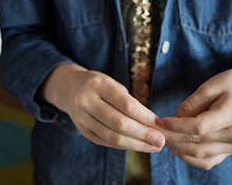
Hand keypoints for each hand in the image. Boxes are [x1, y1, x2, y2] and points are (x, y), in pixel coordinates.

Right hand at [41, 63, 164, 152]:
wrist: (70, 89)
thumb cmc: (99, 86)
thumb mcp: (113, 84)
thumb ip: (130, 102)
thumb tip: (153, 124)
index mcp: (98, 84)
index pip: (125, 104)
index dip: (144, 116)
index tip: (160, 124)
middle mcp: (87, 100)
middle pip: (119, 123)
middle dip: (143, 134)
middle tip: (161, 140)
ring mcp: (82, 117)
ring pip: (113, 137)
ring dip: (137, 144)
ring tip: (154, 146)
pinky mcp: (83, 131)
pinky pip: (107, 142)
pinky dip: (125, 145)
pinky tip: (138, 145)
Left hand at [156, 65, 231, 169]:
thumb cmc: (228, 85)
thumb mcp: (207, 87)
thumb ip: (189, 105)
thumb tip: (171, 121)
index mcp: (231, 115)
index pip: (199, 127)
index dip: (176, 126)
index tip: (159, 121)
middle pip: (197, 143)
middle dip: (172, 138)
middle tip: (154, 130)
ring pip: (199, 155)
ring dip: (177, 148)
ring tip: (162, 137)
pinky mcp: (230, 151)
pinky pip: (207, 161)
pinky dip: (189, 158)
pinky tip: (176, 148)